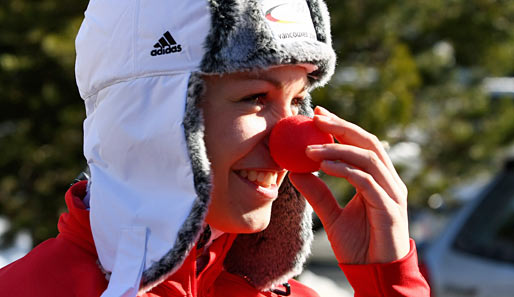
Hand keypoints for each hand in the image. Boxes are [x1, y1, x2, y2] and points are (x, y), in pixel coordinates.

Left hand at [289, 106, 409, 263]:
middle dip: (341, 127)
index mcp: (378, 180)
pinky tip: (323, 166)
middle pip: (368, 143)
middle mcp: (389, 182)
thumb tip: (296, 172)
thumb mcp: (332, 216)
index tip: (317, 115)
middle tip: (315, 117)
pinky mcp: (390, 209)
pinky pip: (366, 182)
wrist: (374, 274)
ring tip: (309, 148)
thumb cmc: (359, 246)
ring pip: (368, 158)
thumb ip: (318, 193)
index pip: (362, 144)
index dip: (341, 127)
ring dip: (337, 149)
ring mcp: (392, 194)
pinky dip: (345, 170)